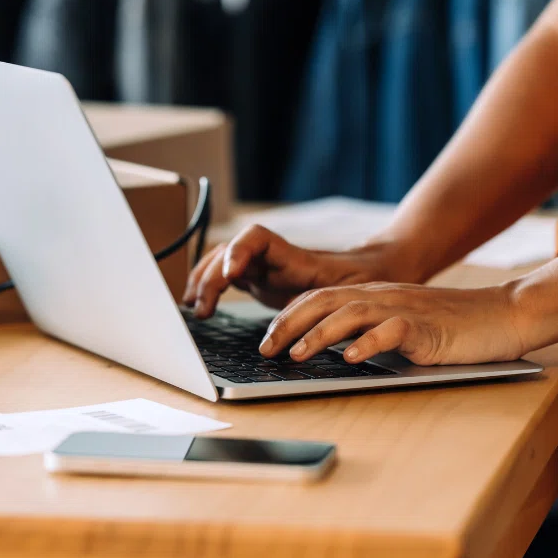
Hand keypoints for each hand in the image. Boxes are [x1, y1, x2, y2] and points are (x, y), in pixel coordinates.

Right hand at [182, 225, 413, 316]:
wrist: (365, 275)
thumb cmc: (361, 282)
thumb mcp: (352, 290)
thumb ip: (332, 299)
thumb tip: (312, 319)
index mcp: (293, 255)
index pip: (256, 238)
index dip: (238, 251)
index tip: (230, 274)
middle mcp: (270, 257)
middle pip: (227, 253)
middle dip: (210, 278)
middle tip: (202, 309)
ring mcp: (260, 267)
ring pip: (219, 262)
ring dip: (201, 280)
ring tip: (193, 307)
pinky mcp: (256, 280)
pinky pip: (222, 277)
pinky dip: (206, 287)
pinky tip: (197, 305)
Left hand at [258, 282, 532, 365]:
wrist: (503, 314)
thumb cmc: (452, 325)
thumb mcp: (401, 323)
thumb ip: (369, 330)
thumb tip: (332, 351)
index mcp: (373, 295)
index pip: (319, 297)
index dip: (288, 316)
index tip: (266, 339)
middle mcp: (383, 297)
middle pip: (324, 301)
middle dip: (289, 324)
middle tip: (267, 349)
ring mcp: (404, 310)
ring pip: (350, 313)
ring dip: (319, 334)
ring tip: (298, 355)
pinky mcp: (427, 327)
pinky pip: (392, 331)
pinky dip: (368, 344)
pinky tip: (350, 359)